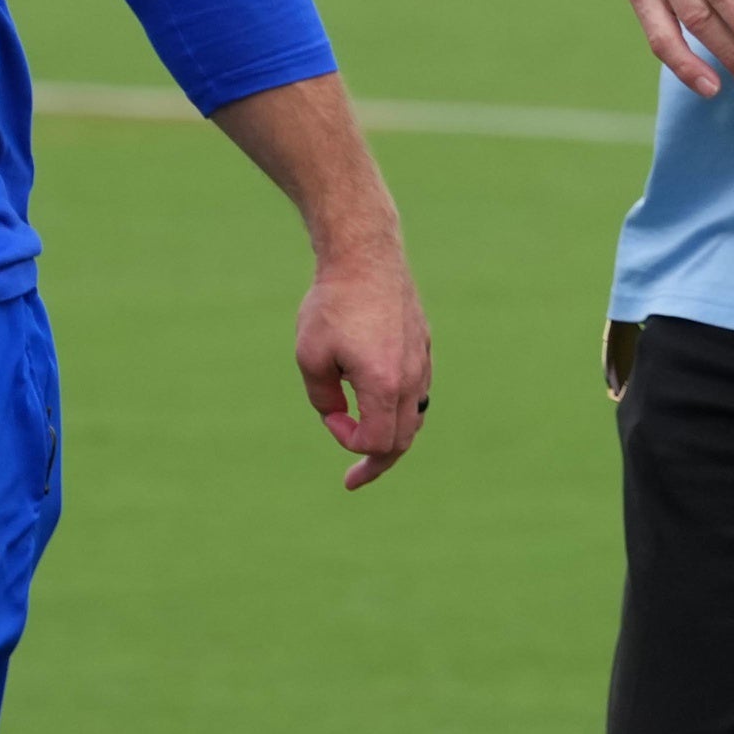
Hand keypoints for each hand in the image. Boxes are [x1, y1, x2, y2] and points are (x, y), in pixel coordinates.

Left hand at [296, 240, 430, 490]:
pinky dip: (398, 408)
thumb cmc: (333, 305)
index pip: (378, 443)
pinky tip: (379, 403)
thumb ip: (323, 400)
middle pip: (403, 440)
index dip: (349, 443)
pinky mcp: (423, 346)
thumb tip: (339, 417)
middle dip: (377, 462)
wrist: (366, 255)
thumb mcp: (311, 357)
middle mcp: (411, 378)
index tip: (330, 416)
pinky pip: (417, 391)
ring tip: (368, 444)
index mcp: (384, 384)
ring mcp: (422, 362)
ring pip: (414, 417)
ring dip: (391, 436)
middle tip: (355, 478)